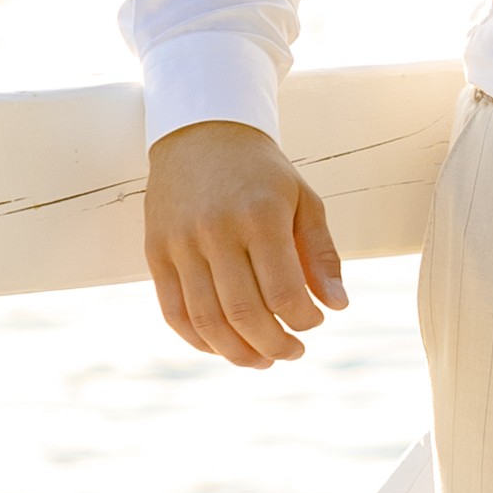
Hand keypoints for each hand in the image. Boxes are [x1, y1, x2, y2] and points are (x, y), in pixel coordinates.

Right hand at [145, 121, 347, 368]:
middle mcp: (216, 232)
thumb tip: (337, 306)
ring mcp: (180, 244)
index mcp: (260, 217)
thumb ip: (321, 255)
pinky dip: (198, 340)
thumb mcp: (304, 200)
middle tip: (293, 353)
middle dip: (274, 346)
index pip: (284, 293)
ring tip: (262, 359)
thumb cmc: (262, 172)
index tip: (315, 322)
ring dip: (237, 353)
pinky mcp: (155, 252)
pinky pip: (173, 312)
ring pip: (206, 321)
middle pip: (244, 314)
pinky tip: (223, 346)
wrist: (201, 133)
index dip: (303, 321)